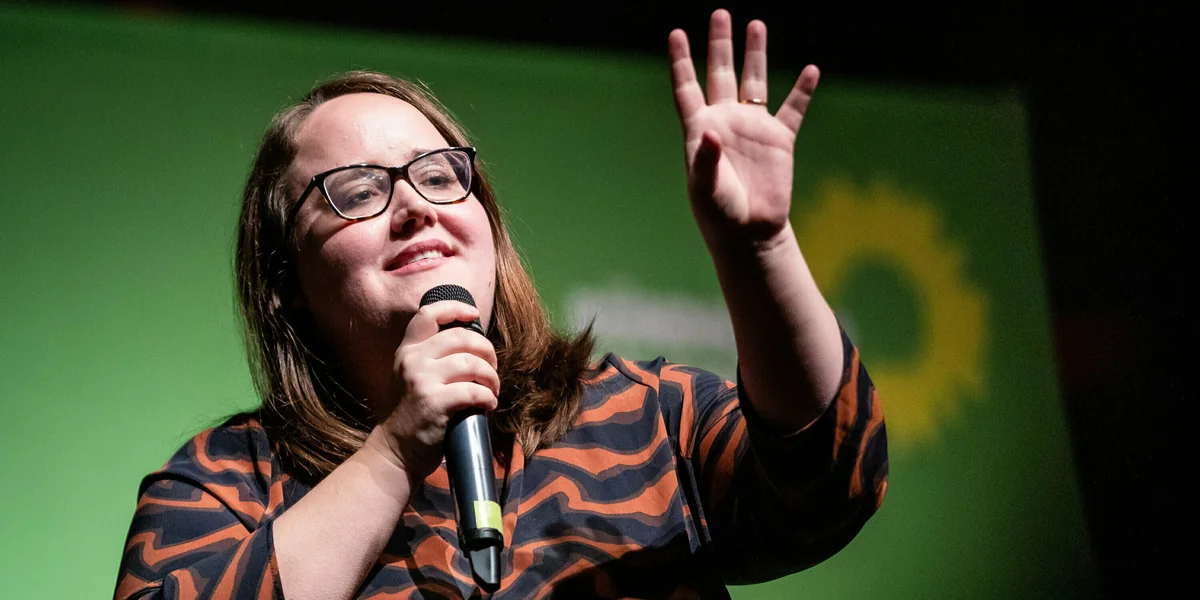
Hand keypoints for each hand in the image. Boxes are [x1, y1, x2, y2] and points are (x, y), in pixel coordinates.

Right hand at [372, 300, 499, 481]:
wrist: (394, 451)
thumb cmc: (410, 415)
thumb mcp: (410, 377)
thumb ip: (430, 358)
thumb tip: (470, 345)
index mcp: (407, 350)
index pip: (428, 314)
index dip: (455, 308)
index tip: (474, 314)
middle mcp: (412, 360)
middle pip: (460, 336)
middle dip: (486, 349)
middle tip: (493, 365)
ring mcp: (421, 380)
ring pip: (471, 363)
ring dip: (491, 376)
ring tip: (493, 389)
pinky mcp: (434, 403)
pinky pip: (473, 391)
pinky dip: (488, 397)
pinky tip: (489, 405)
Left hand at [669, 9, 818, 248]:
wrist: (750, 233)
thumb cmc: (719, 214)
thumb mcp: (706, 188)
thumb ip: (707, 159)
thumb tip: (712, 131)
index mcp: (700, 130)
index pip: (687, 88)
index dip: (681, 62)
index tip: (676, 34)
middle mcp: (726, 122)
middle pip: (721, 73)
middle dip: (720, 44)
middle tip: (720, 13)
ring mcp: (753, 128)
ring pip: (754, 82)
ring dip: (756, 54)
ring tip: (756, 24)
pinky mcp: (780, 140)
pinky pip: (792, 109)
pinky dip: (802, 90)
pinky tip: (811, 70)